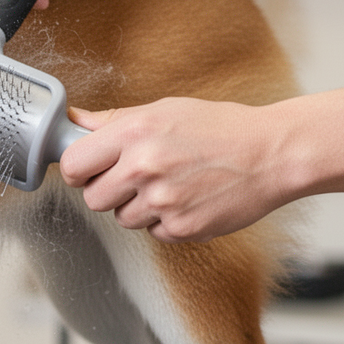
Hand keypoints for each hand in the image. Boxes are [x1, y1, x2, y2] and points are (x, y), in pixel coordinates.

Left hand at [59, 101, 292, 242]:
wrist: (272, 154)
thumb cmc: (220, 128)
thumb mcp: (163, 110)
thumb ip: (112, 121)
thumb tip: (72, 121)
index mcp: (134, 132)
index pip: (71, 165)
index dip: (77, 169)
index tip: (88, 169)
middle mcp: (144, 166)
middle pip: (92, 198)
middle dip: (108, 190)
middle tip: (134, 177)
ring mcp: (163, 200)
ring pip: (122, 218)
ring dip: (138, 207)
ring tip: (169, 185)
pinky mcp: (182, 227)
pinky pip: (153, 232)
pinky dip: (165, 221)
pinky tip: (187, 199)